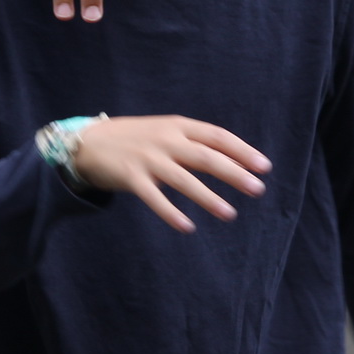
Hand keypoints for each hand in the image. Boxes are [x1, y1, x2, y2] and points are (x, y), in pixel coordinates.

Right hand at [71, 116, 269, 232]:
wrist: (89, 143)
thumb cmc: (135, 139)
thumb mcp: (165, 132)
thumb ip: (194, 143)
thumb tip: (233, 161)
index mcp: (178, 126)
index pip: (217, 137)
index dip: (242, 151)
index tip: (264, 166)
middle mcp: (166, 140)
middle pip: (207, 157)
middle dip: (235, 174)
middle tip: (258, 189)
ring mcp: (148, 159)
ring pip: (184, 180)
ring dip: (208, 198)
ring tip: (229, 213)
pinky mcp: (131, 178)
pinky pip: (154, 198)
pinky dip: (171, 213)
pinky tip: (187, 227)